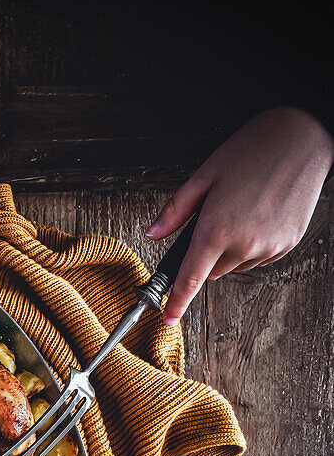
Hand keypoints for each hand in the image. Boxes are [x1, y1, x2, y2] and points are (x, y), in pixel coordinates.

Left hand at [147, 107, 333, 324]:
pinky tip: (260, 214)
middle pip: (213, 271)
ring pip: (237, 265)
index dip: (177, 302)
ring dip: (233, 248)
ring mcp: (269, 247)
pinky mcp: (288, 244)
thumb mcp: (204, 175)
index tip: (168, 318)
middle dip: (209, 253)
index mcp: (217, 230)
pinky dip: (254, 244)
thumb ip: (175, 211)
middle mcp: (244, 245)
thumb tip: (153, 233)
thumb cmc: (252, 150)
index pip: (191, 279)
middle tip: (218, 217)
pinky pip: (260, 258)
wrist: (302, 137)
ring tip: (244, 209)